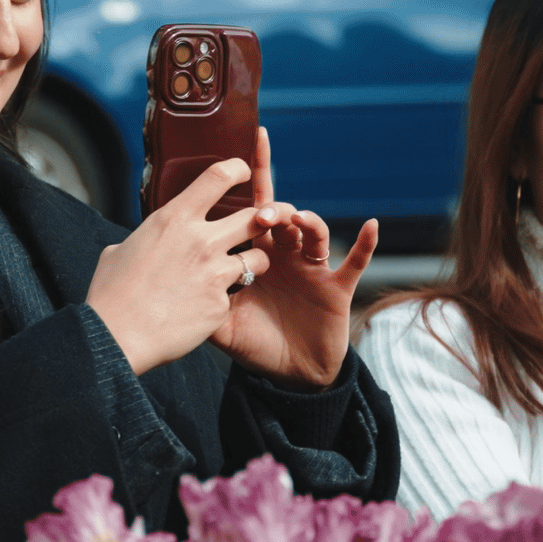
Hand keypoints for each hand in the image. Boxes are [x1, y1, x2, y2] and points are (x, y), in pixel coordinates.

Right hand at [86, 155, 291, 376]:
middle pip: (253, 217)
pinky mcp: (220, 305)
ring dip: (253, 262)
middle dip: (259, 221)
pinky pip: (235, 295)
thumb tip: (147, 240)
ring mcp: (215, 274)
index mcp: (174, 219)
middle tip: (255, 227)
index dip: (236, 169)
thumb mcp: (121, 250)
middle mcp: (201, 241)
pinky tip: (205, 307)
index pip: (219, 176)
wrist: (116, 337)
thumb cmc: (111, 293)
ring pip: (258, 258)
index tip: (241, 171)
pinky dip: (225, 298)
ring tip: (240, 271)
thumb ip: (146, 238)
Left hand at [211, 129, 377, 388]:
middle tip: (258, 216)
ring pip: (313, 232)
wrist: (291, 375)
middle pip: (281, 217)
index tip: (233, 166)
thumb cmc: (257, 343)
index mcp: (257, 256)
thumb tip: (172, 288)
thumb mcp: (224, 325)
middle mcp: (285, 255)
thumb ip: (204, 303)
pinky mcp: (336, 288)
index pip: (249, 215)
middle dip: (272, 210)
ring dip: (307, 221)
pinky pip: (355, 262)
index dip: (245, 191)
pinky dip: (365, 244)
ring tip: (295, 220)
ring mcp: (313, 269)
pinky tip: (371, 226)